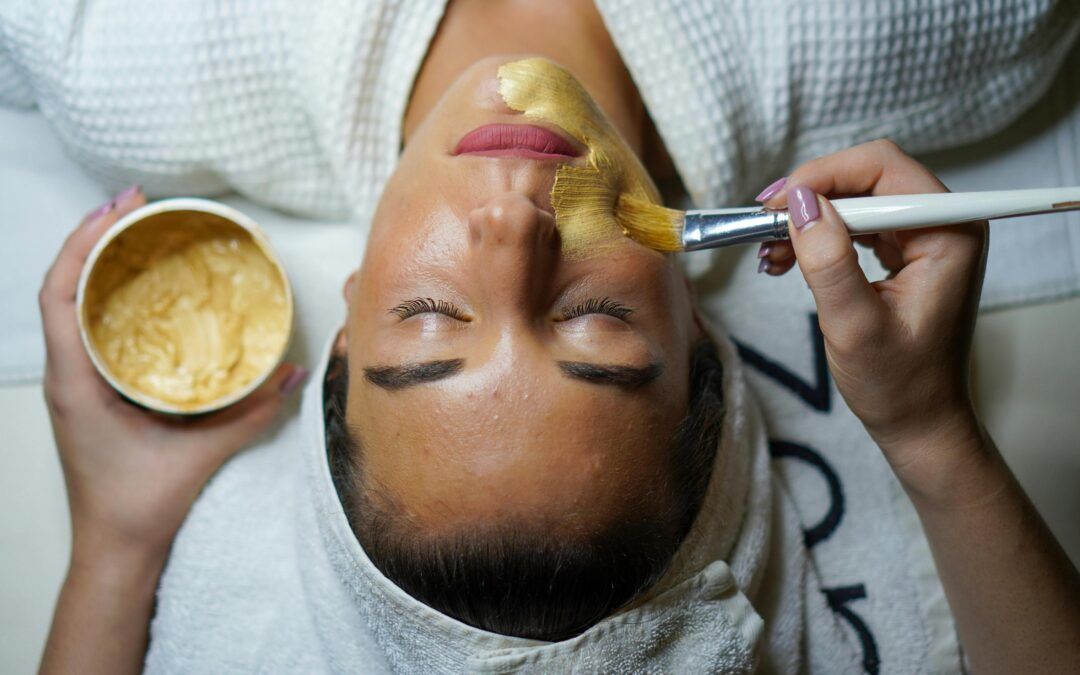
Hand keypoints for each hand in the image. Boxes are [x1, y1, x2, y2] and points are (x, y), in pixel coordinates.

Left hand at [39, 186, 307, 565]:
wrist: (114, 548)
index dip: (83, 243)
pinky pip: (87, 328)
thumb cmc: (138, 505)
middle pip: (61, 286)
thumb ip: (251, 412)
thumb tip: (293, 372)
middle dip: (93, 237)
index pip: (59, 294)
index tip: (119, 208)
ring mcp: (73, 382)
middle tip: (136, 204)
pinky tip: (138, 287)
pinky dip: (105, 295)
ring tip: (135, 232)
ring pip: (70, 305)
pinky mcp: (88, 391)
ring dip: (96, 263)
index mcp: (76, 381)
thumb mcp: (201, 453)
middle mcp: (66, 375)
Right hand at [756, 140, 987, 497]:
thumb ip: (828, 260)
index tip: (775, 205)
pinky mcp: (904, 251)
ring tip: (769, 250)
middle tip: (762, 223)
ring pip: (856, 197)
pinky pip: (855, 223)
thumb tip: (796, 201)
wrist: (917, 422)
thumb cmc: (898, 384)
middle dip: (810, 196)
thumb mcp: (854, 325)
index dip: (824, 176)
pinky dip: (817, 234)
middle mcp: (943, 224)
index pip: (883, 168)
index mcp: (949, 233)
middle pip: (867, 176)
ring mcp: (923, 236)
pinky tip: (786, 257)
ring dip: (808, 216)